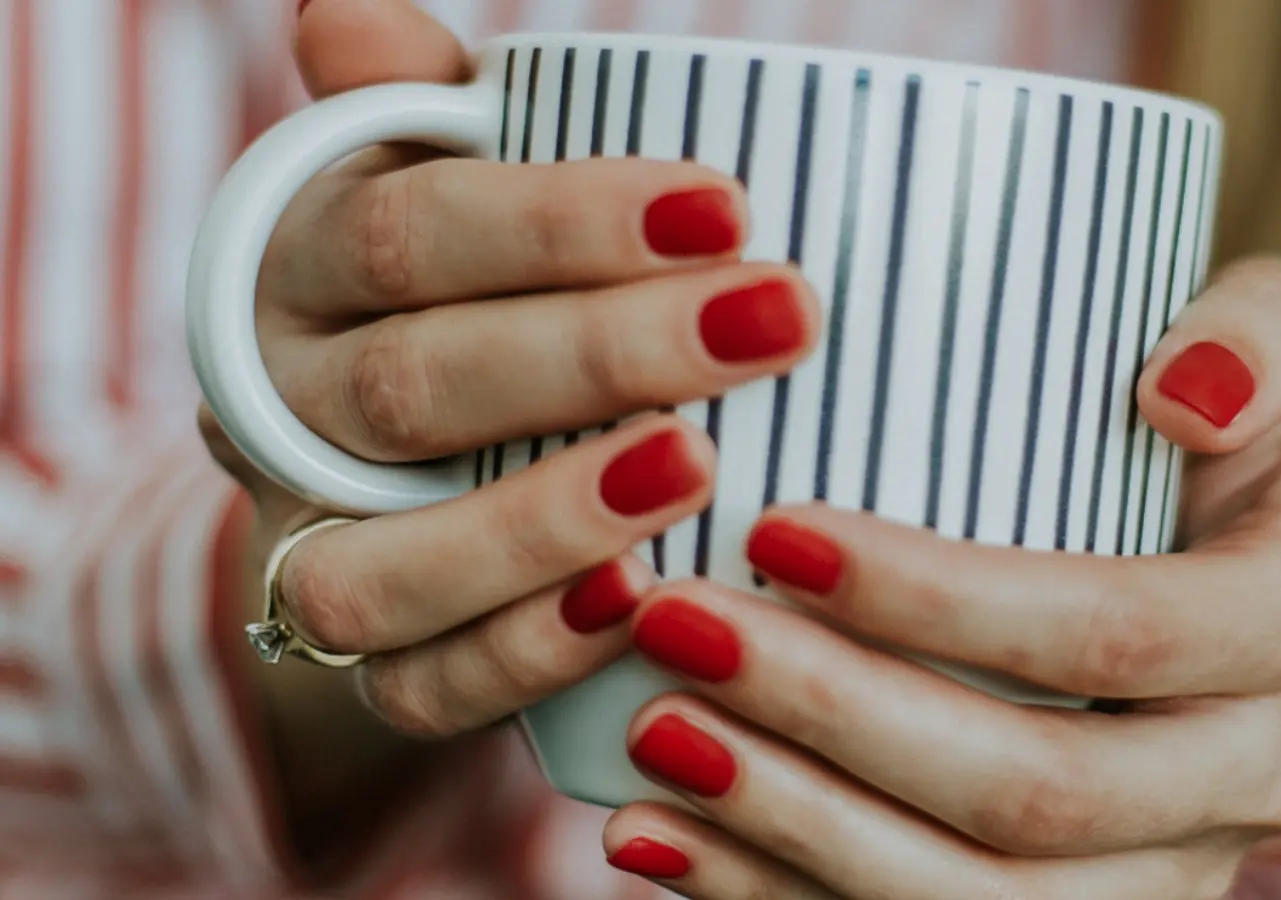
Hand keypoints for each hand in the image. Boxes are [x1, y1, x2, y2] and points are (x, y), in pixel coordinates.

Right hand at [201, 0, 816, 792]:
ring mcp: (312, 542)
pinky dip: (520, 654)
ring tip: (697, 469)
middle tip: (773, 320)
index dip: (559, 220)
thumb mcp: (438, 178)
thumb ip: (420, 109)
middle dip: (598, 356)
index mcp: (299, 267)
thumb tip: (356, 11)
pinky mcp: (366, 658)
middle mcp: (282, 409)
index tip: (728, 204)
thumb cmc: (463, 282)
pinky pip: (414, 682)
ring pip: (380, 562)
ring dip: (539, 520)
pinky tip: (636, 605)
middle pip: (415, 388)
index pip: (409, 231)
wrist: (390, 452)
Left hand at [600, 258, 1280, 898]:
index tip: (774, 531)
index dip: (940, 600)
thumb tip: (1186, 394)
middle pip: (1037, 794)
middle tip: (678, 627)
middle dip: (839, 717)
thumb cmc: (1198, 436)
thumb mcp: (1272, 344)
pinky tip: (660, 835)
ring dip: (797, 830)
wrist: (1210, 590)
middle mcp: (1247, 779)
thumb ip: (1265, 332)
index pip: (1111, 634)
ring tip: (653, 736)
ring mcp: (1160, 876)